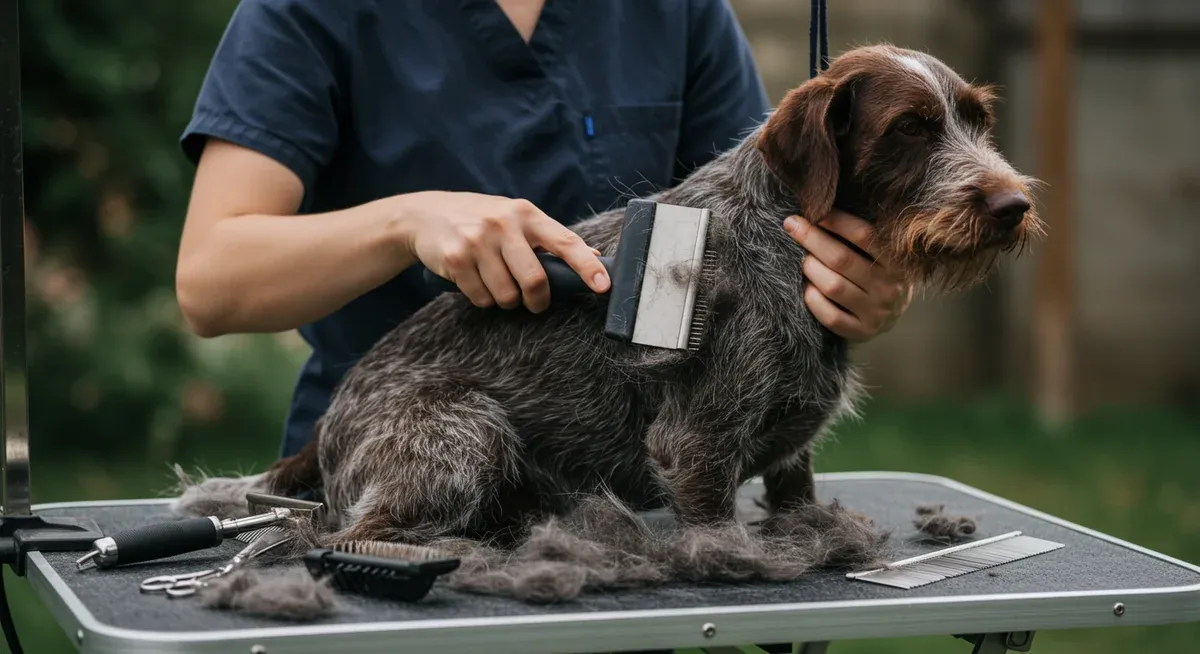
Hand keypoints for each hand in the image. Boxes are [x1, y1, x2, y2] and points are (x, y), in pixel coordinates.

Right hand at [403, 191, 609, 312]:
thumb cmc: (480, 219)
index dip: (586, 266)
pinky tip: (474, 280)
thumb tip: (594, 257)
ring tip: (495, 282)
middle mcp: (503, 223)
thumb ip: (550, 238)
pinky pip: (481, 298)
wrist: (423, 214)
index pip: (565, 241)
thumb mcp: (515, 218)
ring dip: (505, 300)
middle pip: (535, 280)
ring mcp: (478, 240)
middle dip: (537, 301)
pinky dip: (482, 299)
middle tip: (533, 302)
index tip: (603, 286)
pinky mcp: (455, 258)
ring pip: (507, 296)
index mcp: (526, 213)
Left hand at [784, 210, 912, 341]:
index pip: (864, 235)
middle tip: (792, 225)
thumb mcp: (881, 252)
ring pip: (833, 286)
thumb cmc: (877, 271)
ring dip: (810, 268)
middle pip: (842, 259)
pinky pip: (830, 316)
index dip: (836, 221)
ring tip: (802, 258)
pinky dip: (812, 299)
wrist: (892, 313)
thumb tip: (822, 205)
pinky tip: (807, 288)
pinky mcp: (862, 332)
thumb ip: (861, 234)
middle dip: (812, 239)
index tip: (814, 212)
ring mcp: (876, 313)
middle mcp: (890, 288)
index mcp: (897, 261)